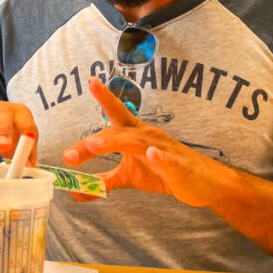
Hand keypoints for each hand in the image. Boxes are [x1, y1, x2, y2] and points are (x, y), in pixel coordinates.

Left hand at [61, 77, 233, 206]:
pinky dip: (159, 157)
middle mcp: (147, 136)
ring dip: (115, 143)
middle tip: (69, 155)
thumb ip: (103, 181)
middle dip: (93, 143)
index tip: (91, 81)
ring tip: (94, 144)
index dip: (105, 97)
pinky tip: (151, 154)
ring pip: (137, 143)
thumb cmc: (163, 173)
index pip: (117, 113)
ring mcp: (163, 149)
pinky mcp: (178, 167)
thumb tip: (76, 191)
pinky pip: (168, 160)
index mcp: (134, 135)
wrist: (203, 184)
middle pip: (117, 133)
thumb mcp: (128, 177)